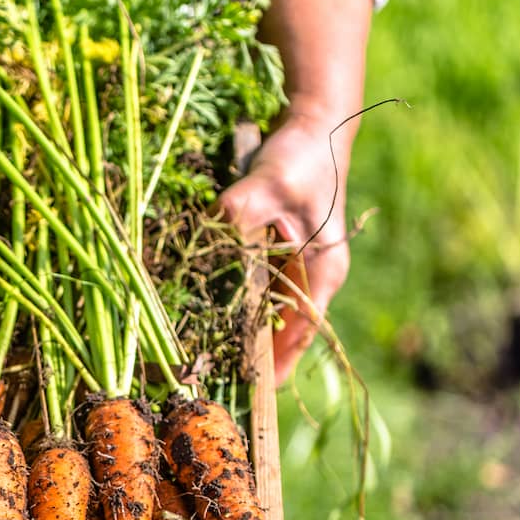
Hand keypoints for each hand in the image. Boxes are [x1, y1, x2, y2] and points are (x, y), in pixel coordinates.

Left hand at [220, 113, 350, 382]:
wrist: (314, 123)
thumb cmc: (300, 156)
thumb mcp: (270, 181)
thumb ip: (242, 208)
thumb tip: (215, 226)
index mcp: (322, 273)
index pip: (298, 337)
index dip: (272, 369)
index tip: (244, 396)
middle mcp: (313, 277)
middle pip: (280, 333)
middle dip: (246, 356)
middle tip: (207, 379)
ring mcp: (297, 266)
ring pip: (265, 315)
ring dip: (236, 332)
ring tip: (198, 358)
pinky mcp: (278, 252)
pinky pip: (254, 290)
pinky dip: (232, 303)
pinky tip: (199, 313)